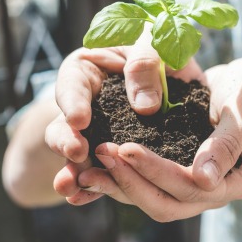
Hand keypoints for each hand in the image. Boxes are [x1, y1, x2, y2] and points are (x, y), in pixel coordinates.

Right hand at [47, 39, 203, 204]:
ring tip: (73, 185)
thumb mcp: (153, 43)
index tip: (79, 118)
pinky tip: (82, 198)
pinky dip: (93, 186)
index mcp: (87, 70)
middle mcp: (84, 105)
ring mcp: (95, 133)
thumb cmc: (159, 49)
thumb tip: (146, 107)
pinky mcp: (112, 154)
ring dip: (75, 170)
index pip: (72, 84)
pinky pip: (101, 171)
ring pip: (77, 153)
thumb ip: (145, 64)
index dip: (73, 102)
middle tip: (78, 152)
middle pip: (66, 124)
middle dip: (68, 140)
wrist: (175, 73)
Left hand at [73, 57, 241, 221]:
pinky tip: (94, 164)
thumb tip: (203, 181)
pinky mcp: (178, 172)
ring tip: (86, 166)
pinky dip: (122, 176)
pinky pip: (148, 183)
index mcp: (238, 180)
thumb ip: (228, 143)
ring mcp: (196, 186)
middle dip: (131, 182)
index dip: (157, 171)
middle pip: (167, 203)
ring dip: (119, 184)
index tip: (127, 147)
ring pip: (152, 199)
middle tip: (101, 153)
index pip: (192, 187)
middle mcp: (215, 191)